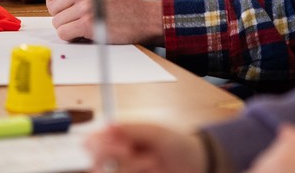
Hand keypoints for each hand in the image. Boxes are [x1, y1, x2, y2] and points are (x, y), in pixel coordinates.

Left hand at [42, 0, 164, 46]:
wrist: (143, 18)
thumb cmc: (119, 4)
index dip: (55, 0)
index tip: (67, 6)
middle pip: (52, 8)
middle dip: (63, 16)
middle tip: (81, 17)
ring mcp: (85, 6)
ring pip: (57, 22)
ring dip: (69, 27)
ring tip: (87, 24)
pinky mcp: (88, 24)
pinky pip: (64, 33)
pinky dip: (72, 37)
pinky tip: (86, 33)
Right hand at [84, 123, 207, 172]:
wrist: (197, 166)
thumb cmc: (178, 144)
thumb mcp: (156, 132)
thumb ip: (132, 129)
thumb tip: (108, 125)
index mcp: (123, 137)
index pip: (98, 140)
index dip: (97, 144)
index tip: (107, 143)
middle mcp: (121, 156)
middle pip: (100, 160)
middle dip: (113, 156)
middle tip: (128, 150)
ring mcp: (128, 170)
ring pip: (115, 171)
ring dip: (132, 166)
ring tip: (152, 161)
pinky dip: (137, 171)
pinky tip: (152, 169)